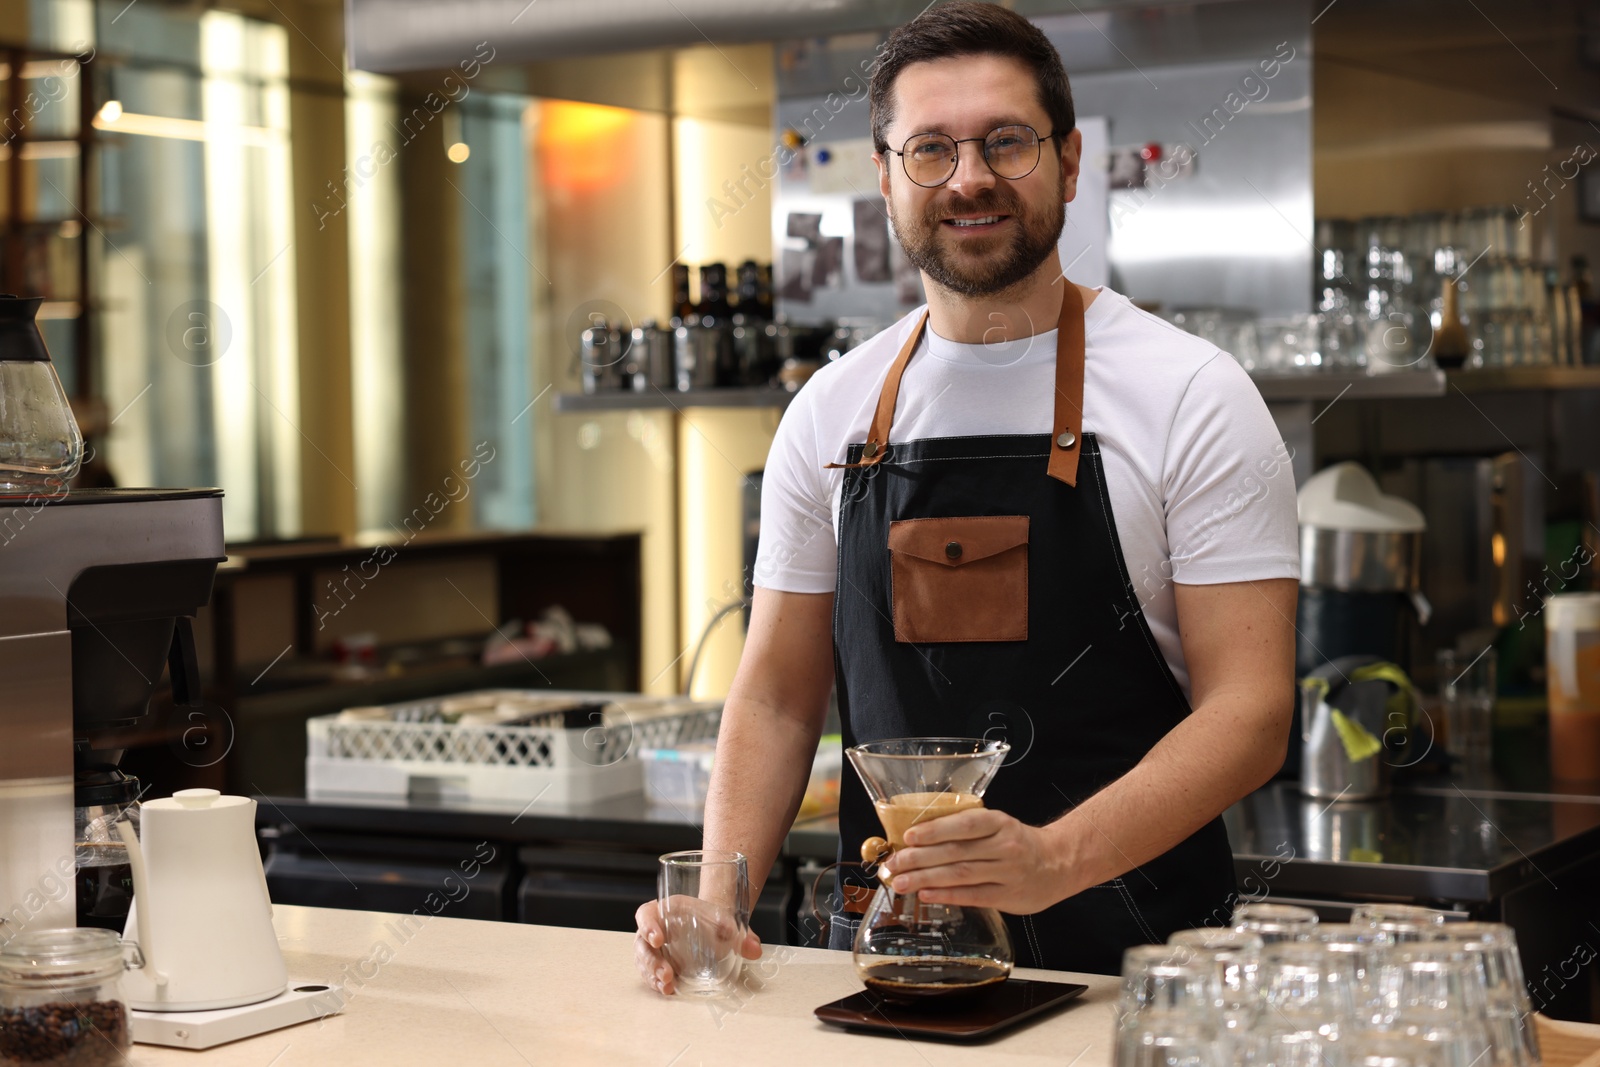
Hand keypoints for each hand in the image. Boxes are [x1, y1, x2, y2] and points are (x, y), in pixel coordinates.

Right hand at [634, 897, 761, 995]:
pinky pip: (649, 973)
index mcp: (668, 910)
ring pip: (643, 960)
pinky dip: (656, 983)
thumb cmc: (716, 922)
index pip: (646, 914)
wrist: (715, 928)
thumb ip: (742, 935)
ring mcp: (654, 948)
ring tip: (668, 987)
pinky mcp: (657, 963)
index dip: (647, 925)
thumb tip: (754, 949)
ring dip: (652, 975)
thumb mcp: (729, 923)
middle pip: (642, 942)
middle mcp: (656, 927)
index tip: (657, 939)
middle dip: (651, 960)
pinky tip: (667, 990)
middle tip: (667, 974)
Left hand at [886, 808, 1067, 914]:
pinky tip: (926, 894)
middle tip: (893, 864)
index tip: (908, 836)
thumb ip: (967, 830)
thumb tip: (920, 838)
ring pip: (960, 875)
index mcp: (999, 823)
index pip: (964, 825)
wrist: (1059, 863)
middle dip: (919, 858)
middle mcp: (1004, 846)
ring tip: (901, 882)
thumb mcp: (998, 826)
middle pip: (956, 852)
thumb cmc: (1018, 842)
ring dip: (926, 879)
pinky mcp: (1008, 897)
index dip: (935, 830)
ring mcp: (1008, 873)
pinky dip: (946, 895)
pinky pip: (972, 896)